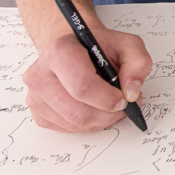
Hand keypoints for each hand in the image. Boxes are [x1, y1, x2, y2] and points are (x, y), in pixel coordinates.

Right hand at [22, 26, 152, 131]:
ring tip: (110, 105)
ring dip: (100, 121)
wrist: (76, 50)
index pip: (82, 86)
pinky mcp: (38, 112)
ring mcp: (36, 96)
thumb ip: (138, 63)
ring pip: (74, 124)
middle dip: (107, 115)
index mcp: (60, 51)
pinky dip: (88, 124)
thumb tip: (132, 93)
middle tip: (122, 106)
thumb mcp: (127, 45)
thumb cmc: (99, 48)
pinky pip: (68, 129)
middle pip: (78, 112)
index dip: (108, 99)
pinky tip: (94, 107)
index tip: (123, 99)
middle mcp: (40, 74)